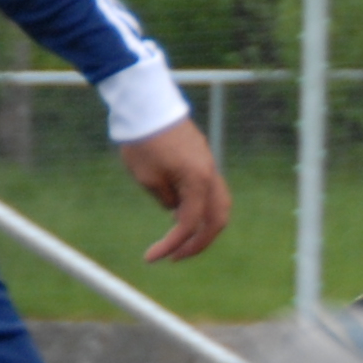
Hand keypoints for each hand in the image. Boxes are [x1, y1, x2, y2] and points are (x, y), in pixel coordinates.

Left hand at [119, 115, 230, 261]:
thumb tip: (175, 210)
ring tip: (179, 236)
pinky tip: (178, 211)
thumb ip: (165, 200)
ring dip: (202, 224)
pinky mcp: (202, 158)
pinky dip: (199, 206)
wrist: (147, 104)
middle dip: (198, 242)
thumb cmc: (144, 140)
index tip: (151, 258)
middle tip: (176, 256)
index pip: (189, 224)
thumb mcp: (147, 179)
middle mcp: (209, 173)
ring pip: (218, 204)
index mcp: (198, 181)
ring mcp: (208, 164)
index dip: (171, 244)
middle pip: (217, 218)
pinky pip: (208, 189)